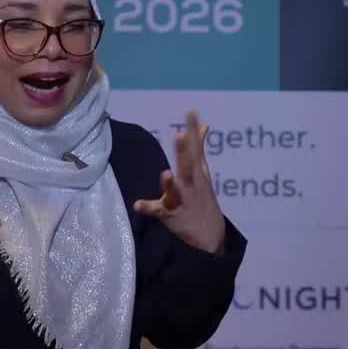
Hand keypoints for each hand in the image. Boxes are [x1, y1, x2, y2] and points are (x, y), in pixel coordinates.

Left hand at [133, 110, 225, 253]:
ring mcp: (181, 199)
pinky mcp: (170, 214)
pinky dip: (147, 207)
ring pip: (175, 190)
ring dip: (170, 183)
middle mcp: (191, 184)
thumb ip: (199, 148)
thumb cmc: (202, 198)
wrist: (210, 236)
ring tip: (166, 173)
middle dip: (184, 151)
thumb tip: (203, 125)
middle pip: (188, 166)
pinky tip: (137, 204)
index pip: (195, 147)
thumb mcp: (203, 173)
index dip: (192, 129)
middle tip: (181, 134)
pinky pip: (156, 210)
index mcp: (197, 172)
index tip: (191, 112)